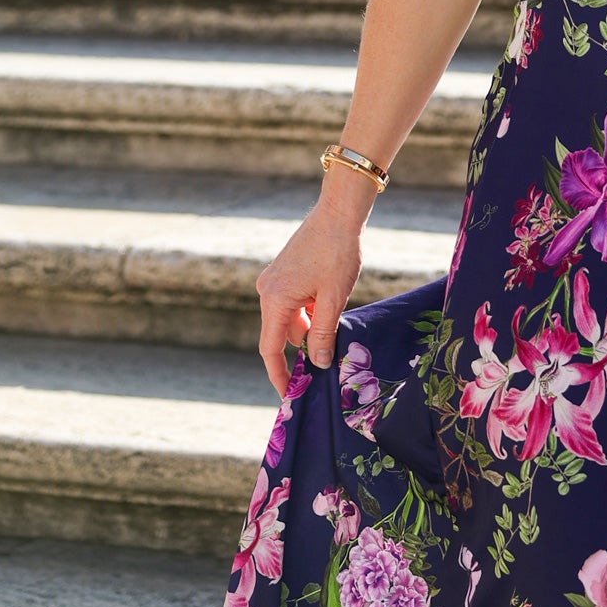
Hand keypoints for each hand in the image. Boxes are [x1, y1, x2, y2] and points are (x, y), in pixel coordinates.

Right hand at [256, 202, 367, 396]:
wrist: (339, 211)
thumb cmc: (337, 252)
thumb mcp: (333, 298)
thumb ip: (323, 334)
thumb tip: (318, 364)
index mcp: (274, 299)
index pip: (271, 349)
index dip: (280, 375)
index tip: (290, 395)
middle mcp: (267, 290)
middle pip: (282, 334)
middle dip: (303, 348)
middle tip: (327, 362)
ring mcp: (273, 279)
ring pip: (290, 318)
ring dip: (310, 326)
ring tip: (335, 320)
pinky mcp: (283, 272)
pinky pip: (293, 303)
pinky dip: (309, 310)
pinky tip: (330, 302)